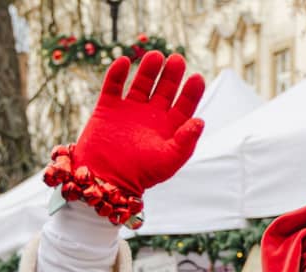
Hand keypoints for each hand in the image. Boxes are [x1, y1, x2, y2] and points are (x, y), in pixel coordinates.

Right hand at [73, 51, 205, 195]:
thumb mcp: (169, 160)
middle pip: (165, 89)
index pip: (185, 105)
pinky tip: (124, 62)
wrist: (105, 180)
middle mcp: (151, 116)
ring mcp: (129, 110)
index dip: (192, 91)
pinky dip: (117, 73)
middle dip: (172, 75)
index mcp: (169, 128)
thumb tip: (200, 121)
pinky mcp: (108, 108)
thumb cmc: (141, 174)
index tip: (197, 78)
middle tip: (177, 60)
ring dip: (148, 69)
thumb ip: (186, 141)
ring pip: (141, 83)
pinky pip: (113, 85)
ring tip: (156, 56)